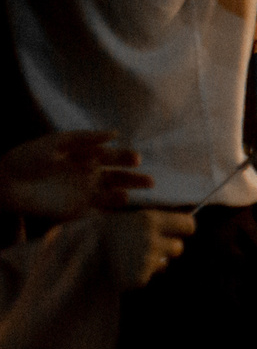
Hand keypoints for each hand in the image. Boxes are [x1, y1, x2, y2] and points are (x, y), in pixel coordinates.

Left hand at [0, 131, 151, 217]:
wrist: (5, 182)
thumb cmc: (28, 158)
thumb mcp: (56, 142)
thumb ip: (86, 138)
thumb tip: (115, 134)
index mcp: (87, 157)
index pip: (113, 157)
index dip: (126, 158)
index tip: (135, 159)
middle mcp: (90, 176)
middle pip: (119, 178)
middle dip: (135, 180)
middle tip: (150, 182)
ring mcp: (84, 195)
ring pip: (112, 196)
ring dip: (123, 196)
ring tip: (128, 197)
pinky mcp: (75, 212)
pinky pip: (97, 214)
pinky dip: (108, 214)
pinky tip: (114, 213)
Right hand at [100, 209, 194, 290]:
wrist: (73, 255)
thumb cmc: (96, 232)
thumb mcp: (122, 218)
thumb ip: (148, 220)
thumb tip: (181, 221)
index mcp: (149, 220)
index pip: (188, 225)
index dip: (183, 228)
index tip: (179, 230)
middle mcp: (152, 239)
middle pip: (178, 247)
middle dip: (166, 247)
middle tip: (147, 246)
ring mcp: (146, 260)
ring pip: (164, 263)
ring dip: (153, 261)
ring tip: (130, 256)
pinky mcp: (140, 278)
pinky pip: (148, 275)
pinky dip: (139, 273)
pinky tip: (121, 268)